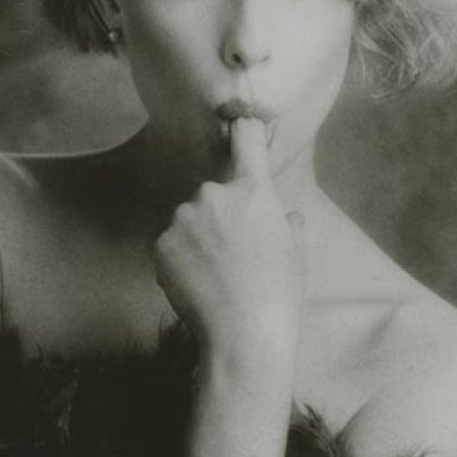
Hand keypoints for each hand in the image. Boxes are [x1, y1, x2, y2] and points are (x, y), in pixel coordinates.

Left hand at [155, 118, 305, 371]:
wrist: (243, 334)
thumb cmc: (279, 293)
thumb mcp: (296, 252)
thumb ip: (287, 224)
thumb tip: (286, 217)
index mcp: (252, 190)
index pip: (245, 138)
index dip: (242, 129)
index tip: (237, 122)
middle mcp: (213, 194)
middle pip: (213, 193)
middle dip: (220, 214)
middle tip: (234, 252)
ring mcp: (183, 218)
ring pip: (190, 219)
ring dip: (198, 236)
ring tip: (215, 274)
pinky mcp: (160, 243)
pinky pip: (171, 243)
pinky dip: (180, 258)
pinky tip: (196, 282)